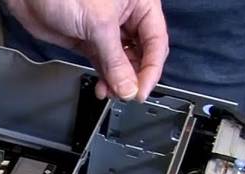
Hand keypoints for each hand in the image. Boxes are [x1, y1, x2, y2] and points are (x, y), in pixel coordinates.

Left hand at [0, 0, 167, 100]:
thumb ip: (115, 59)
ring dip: (118, 81)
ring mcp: (106, 30)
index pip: (156, 42)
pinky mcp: (89, 40)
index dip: (151, 69)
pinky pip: (104, 64)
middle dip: (134, 76)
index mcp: (140, 4)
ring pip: (121, 62)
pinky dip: (105, 78)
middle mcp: (126, 17)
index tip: (142, 89)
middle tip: (127, 94)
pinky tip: (103, 87)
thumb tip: (128, 86)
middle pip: (141, 54)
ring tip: (112, 92)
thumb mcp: (99, 24)